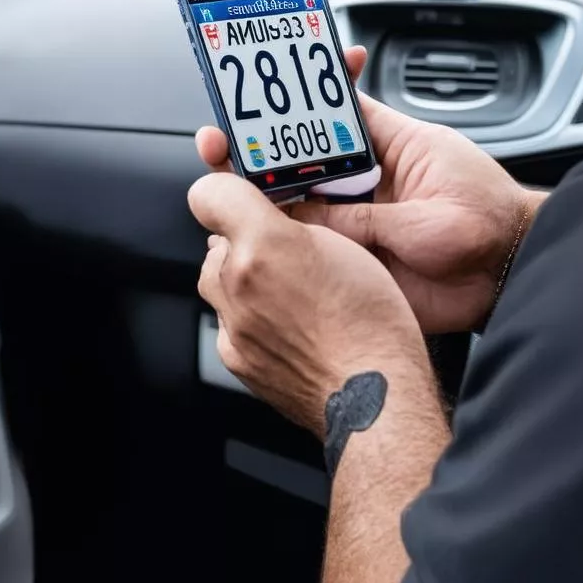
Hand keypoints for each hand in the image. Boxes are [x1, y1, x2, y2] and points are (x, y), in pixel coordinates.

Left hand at [189, 173, 426, 437]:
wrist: (373, 392)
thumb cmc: (370, 320)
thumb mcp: (344, 241)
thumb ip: (295, 220)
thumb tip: (269, 214)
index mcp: (265, 242)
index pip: (208, 193)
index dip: (226, 191)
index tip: (241, 199)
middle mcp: (237, 281)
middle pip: (216, 242)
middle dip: (244, 243)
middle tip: (285, 254)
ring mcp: (233, 323)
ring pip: (220, 284)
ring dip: (243, 281)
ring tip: (290, 293)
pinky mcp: (234, 357)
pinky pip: (228, 323)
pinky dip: (248, 319)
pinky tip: (286, 325)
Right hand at [195, 47, 544, 333]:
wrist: (510, 278)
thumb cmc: (487, 222)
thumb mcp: (427, 211)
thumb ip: (366, 218)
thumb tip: (309, 221)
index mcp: (386, 146)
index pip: (332, 109)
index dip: (298, 95)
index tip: (263, 80)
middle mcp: (362, 179)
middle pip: (298, 156)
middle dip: (258, 146)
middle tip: (221, 139)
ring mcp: (354, 218)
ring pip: (294, 201)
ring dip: (259, 191)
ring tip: (222, 180)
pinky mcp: (351, 257)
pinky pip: (306, 246)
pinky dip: (277, 239)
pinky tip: (249, 231)